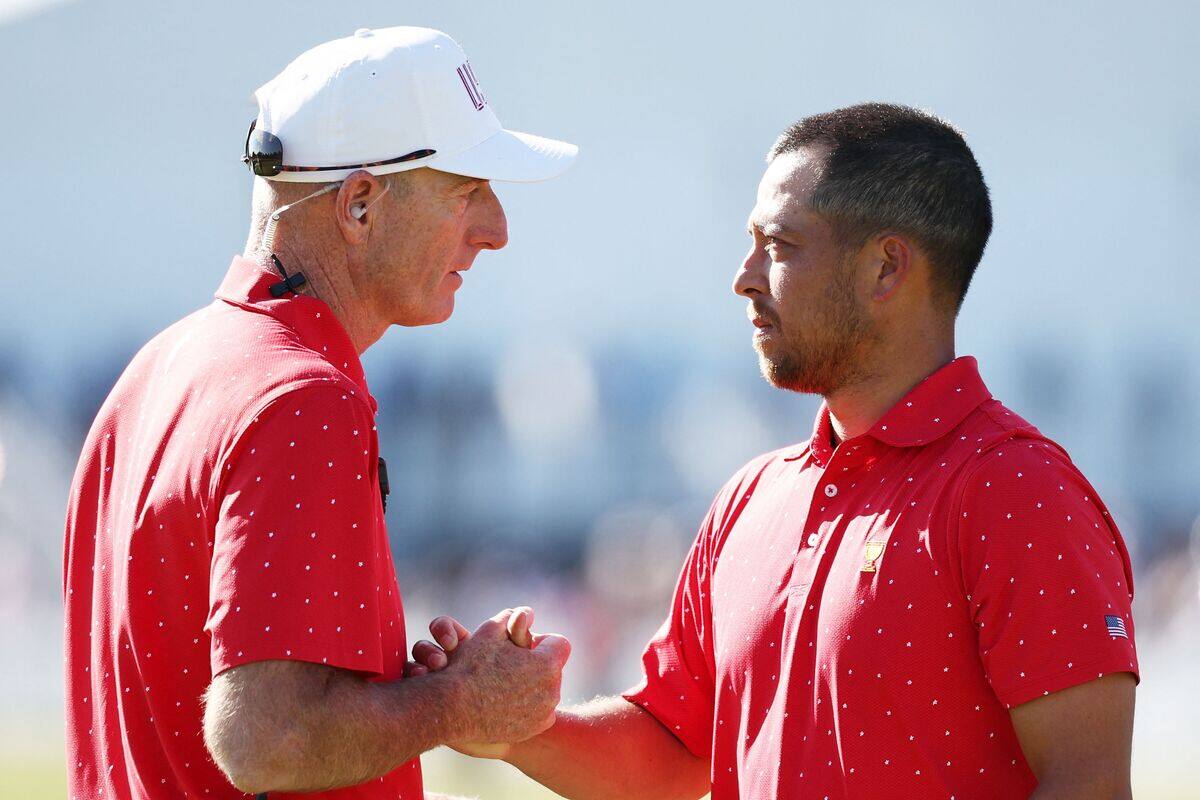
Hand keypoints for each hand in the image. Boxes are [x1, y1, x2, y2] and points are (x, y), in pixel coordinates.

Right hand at [406, 608, 562, 758]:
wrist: (452, 709)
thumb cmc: (471, 666)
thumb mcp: (490, 631)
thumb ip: (513, 617)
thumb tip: (527, 614)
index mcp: (547, 664)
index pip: (559, 643)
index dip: (541, 640)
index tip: (521, 644)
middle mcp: (552, 691)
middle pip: (552, 668)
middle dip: (536, 663)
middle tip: (509, 663)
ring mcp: (543, 713)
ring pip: (546, 690)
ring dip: (532, 684)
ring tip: (504, 682)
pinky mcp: (533, 730)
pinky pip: (539, 712)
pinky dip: (527, 706)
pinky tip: (503, 700)